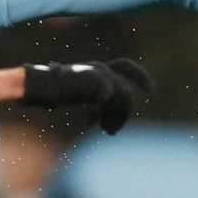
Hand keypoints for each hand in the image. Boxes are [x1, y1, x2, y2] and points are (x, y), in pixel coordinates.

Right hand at [22, 59, 152, 134]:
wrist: (46, 85)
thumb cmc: (60, 91)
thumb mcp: (85, 94)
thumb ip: (101, 100)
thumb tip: (115, 119)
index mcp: (100, 68)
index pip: (125, 66)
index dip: (140, 75)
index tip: (150, 89)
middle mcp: (102, 68)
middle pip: (125, 93)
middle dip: (122, 115)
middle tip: (111, 132)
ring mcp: (100, 74)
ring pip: (121, 98)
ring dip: (115, 118)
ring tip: (106, 130)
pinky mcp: (97, 82)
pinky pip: (106, 103)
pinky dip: (98, 114)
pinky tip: (89, 123)